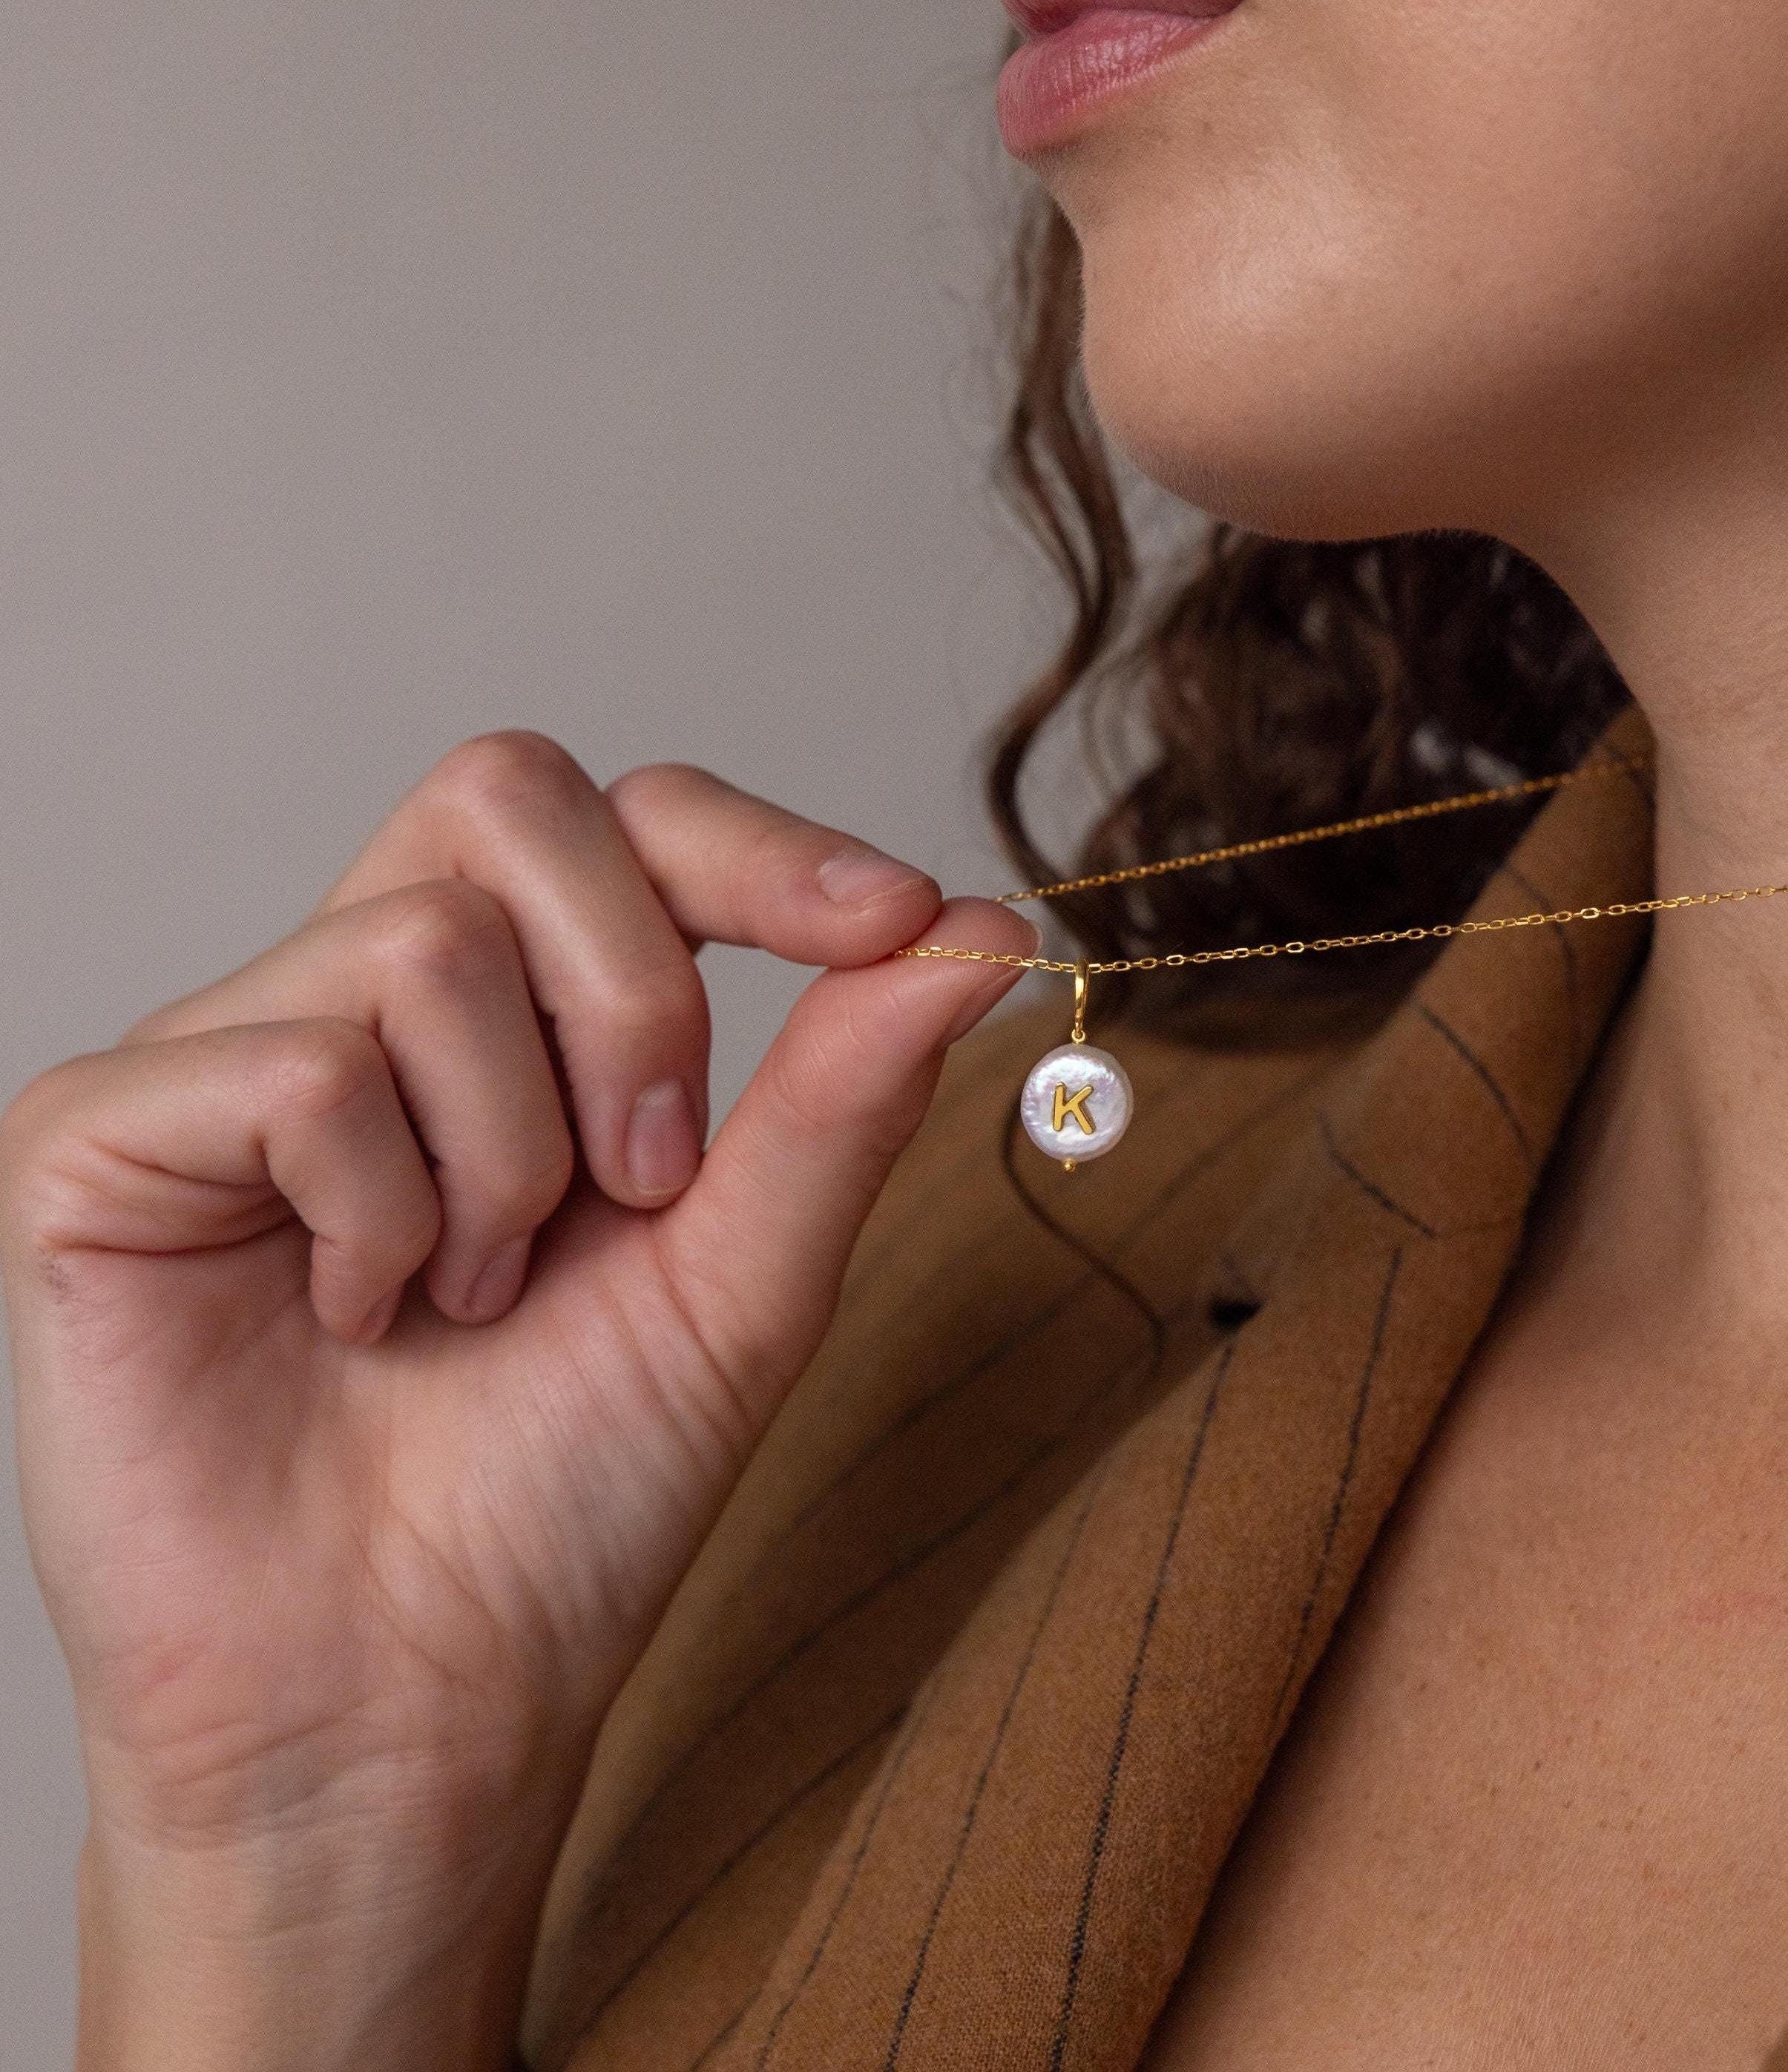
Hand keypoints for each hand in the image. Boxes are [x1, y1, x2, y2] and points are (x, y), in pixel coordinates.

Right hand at [0, 730, 1033, 2069]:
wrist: (409, 1699)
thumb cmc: (571, 1494)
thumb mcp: (746, 1274)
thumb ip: (845, 1091)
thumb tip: (982, 928)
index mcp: (515, 1014)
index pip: (629, 820)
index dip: (762, 843)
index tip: (893, 919)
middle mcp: (362, 995)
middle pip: (509, 796)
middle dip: (633, 996)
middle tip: (642, 1184)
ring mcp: (225, 1052)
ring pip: (423, 949)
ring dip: (509, 1161)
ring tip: (469, 1299)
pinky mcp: (96, 1134)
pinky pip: (294, 1069)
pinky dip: (378, 1214)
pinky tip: (353, 1315)